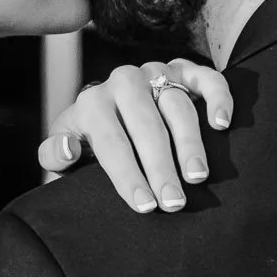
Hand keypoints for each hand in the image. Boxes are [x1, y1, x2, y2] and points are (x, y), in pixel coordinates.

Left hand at [38, 58, 233, 213]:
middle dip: (161, 166)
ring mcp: (156, 73)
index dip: (128, 175)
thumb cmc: (89, 143)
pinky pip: (207, 78)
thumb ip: (54, 154)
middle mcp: (124, 82)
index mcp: (92, 103)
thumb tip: (69, 149)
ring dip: (189, 143)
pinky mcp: (184, 70)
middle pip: (146, 125)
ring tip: (198, 177)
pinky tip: (222, 124)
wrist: (111, 110)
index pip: (111, 141)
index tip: (145, 206)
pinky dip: (218, 98)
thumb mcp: (64, 151)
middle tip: (174, 202)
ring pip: (177, 105)